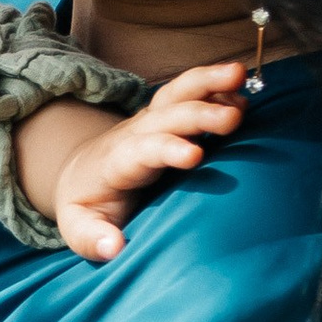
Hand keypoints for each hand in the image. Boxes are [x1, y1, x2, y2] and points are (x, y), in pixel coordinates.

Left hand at [16, 59, 248, 264]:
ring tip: (239, 75)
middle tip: (234, 117)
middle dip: (198, 114)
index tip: (195, 156)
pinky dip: (215, 87)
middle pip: (165, 116)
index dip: (167, 149)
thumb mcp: (78, 229)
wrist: (80, 175)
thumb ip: (93, 238)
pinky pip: (190, 94)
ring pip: (177, 93)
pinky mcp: (168, 118)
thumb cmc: (86, 208)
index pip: (141, 151)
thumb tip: (115, 247)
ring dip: (208, 81)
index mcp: (115, 163)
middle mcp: (134, 134)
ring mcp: (151, 122)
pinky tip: (243, 90)